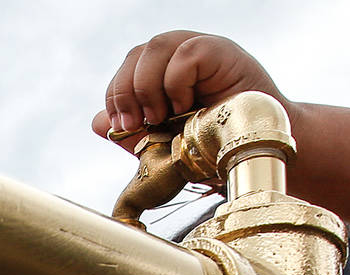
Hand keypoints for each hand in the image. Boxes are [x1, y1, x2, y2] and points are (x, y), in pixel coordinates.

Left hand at [91, 31, 287, 152]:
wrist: (253, 151)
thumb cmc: (213, 147)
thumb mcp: (163, 145)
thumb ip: (132, 133)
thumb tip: (96, 121)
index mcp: (162, 73)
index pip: (126, 69)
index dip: (115, 95)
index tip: (122, 126)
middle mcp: (179, 55)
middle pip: (135, 54)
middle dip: (125, 92)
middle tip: (135, 124)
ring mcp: (200, 49)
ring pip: (155, 47)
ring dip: (148, 87)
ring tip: (162, 117)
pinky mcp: (221, 51)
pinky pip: (186, 54)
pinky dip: (178, 84)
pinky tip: (189, 107)